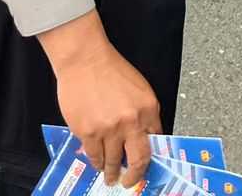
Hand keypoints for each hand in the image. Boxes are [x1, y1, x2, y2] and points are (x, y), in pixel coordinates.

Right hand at [40, 13, 160, 187]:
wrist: (85, 60)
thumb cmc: (110, 70)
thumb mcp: (139, 89)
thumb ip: (143, 114)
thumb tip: (144, 137)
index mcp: (148, 108)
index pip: (156, 141)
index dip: (151, 157)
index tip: (147, 167)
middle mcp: (131, 121)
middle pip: (139, 159)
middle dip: (135, 175)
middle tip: (130, 182)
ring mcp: (109, 129)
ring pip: (114, 161)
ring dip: (112, 172)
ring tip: (111, 177)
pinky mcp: (89, 132)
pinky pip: (95, 156)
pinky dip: (97, 163)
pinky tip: (98, 164)